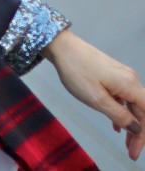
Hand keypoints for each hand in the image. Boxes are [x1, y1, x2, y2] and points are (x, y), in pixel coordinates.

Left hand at [43, 29, 144, 160]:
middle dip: (138, 132)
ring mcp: (121, 76)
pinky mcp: (111, 75)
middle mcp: (130, 80)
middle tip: (130, 151)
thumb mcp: (97, 99)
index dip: (143, 135)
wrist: (62, 47)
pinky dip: (121, 111)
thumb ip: (119, 115)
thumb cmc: (77, 72)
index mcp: (130, 85)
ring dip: (129, 123)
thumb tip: (137, 128)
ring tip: (124, 141)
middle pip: (141, 110)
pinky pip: (122, 97)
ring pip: (131, 104)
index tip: (134, 152)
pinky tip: (115, 124)